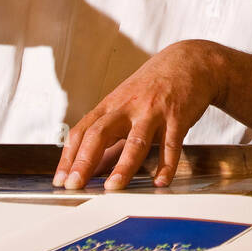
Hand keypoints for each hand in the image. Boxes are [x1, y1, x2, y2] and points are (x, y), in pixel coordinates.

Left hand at [53, 40, 226, 189]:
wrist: (190, 62)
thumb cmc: (154, 86)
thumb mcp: (126, 105)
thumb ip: (111, 138)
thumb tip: (93, 168)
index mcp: (112, 105)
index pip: (82, 131)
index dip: (69, 156)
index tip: (61, 179)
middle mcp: (128, 107)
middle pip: (100, 133)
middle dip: (85, 161)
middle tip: (75, 185)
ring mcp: (153, 111)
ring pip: (135, 141)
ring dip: (123, 166)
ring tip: (113, 188)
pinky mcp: (178, 116)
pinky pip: (171, 145)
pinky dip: (166, 165)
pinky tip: (160, 182)